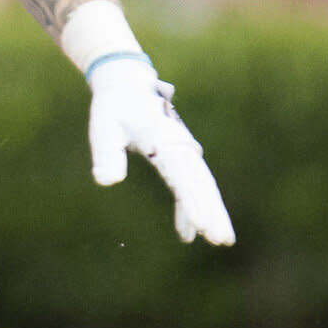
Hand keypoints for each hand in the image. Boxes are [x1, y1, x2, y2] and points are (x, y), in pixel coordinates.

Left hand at [85, 57, 234, 245]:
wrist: (128, 86)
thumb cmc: (115, 108)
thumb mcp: (104, 128)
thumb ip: (107, 154)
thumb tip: (107, 181)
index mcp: (164, 138)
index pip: (183, 175)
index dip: (194, 201)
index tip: (203, 225)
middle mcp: (180, 146)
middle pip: (201, 183)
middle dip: (212, 212)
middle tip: (222, 240)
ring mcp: (182, 152)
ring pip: (202, 185)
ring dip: (211, 211)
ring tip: (220, 241)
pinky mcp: (177, 159)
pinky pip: (189, 186)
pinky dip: (190, 208)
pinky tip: (187, 234)